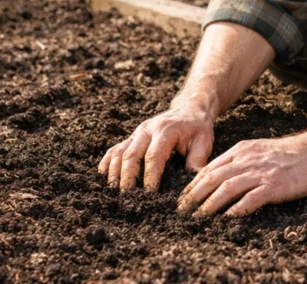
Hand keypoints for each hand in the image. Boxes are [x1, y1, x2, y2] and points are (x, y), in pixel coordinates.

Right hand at [98, 105, 213, 190]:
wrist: (189, 110)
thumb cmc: (197, 129)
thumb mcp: (203, 142)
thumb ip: (197, 161)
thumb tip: (195, 184)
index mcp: (165, 131)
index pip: (153, 156)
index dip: (149, 176)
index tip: (149, 194)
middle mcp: (147, 130)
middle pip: (131, 154)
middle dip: (127, 177)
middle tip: (126, 196)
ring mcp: (137, 133)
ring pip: (119, 152)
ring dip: (114, 172)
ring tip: (114, 191)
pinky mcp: (131, 137)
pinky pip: (115, 149)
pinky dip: (107, 162)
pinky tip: (103, 177)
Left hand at [176, 133, 306, 217]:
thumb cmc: (288, 153)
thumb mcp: (258, 149)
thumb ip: (239, 159)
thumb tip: (219, 174)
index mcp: (241, 151)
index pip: (210, 168)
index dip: (194, 184)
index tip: (183, 197)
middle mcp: (247, 160)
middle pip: (212, 178)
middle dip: (194, 196)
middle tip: (183, 210)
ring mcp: (260, 173)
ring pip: (227, 189)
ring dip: (210, 204)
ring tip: (199, 217)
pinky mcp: (273, 186)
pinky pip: (250, 199)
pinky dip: (236, 209)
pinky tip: (227, 218)